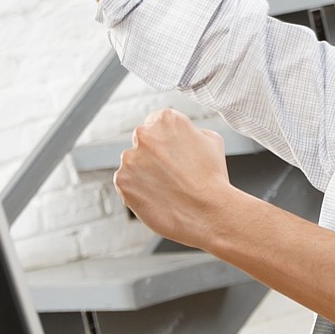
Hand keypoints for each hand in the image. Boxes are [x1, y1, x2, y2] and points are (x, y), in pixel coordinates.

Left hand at [114, 109, 237, 246]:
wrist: (208, 213)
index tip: (171, 153)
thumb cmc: (212, 180)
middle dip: (153, 155)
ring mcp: (130, 158)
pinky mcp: (122, 181)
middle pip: (142, 142)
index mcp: (166, 120)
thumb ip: (190, 131)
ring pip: (132, 163)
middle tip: (170, 173)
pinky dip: (137, 190)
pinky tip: (157, 197)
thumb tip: (181, 136)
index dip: (165, 140)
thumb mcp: (212, 141)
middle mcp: (144, 134)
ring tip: (166, 188)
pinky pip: (125, 183)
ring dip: (143, 173)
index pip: (156, 122)